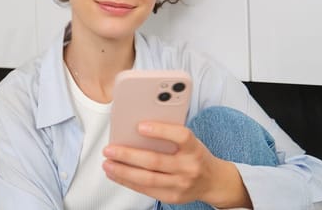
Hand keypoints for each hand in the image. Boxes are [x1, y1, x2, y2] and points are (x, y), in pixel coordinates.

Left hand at [102, 121, 251, 207]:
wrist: (213, 181)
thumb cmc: (196, 155)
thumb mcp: (190, 142)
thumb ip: (170, 136)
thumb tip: (136, 130)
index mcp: (194, 148)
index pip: (180, 136)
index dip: (160, 131)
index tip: (140, 126)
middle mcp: (189, 167)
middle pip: (155, 161)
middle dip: (128, 155)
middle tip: (110, 149)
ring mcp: (181, 184)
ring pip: (147, 179)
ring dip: (123, 172)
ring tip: (108, 164)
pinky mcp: (173, 197)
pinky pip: (146, 190)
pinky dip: (128, 182)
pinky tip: (117, 174)